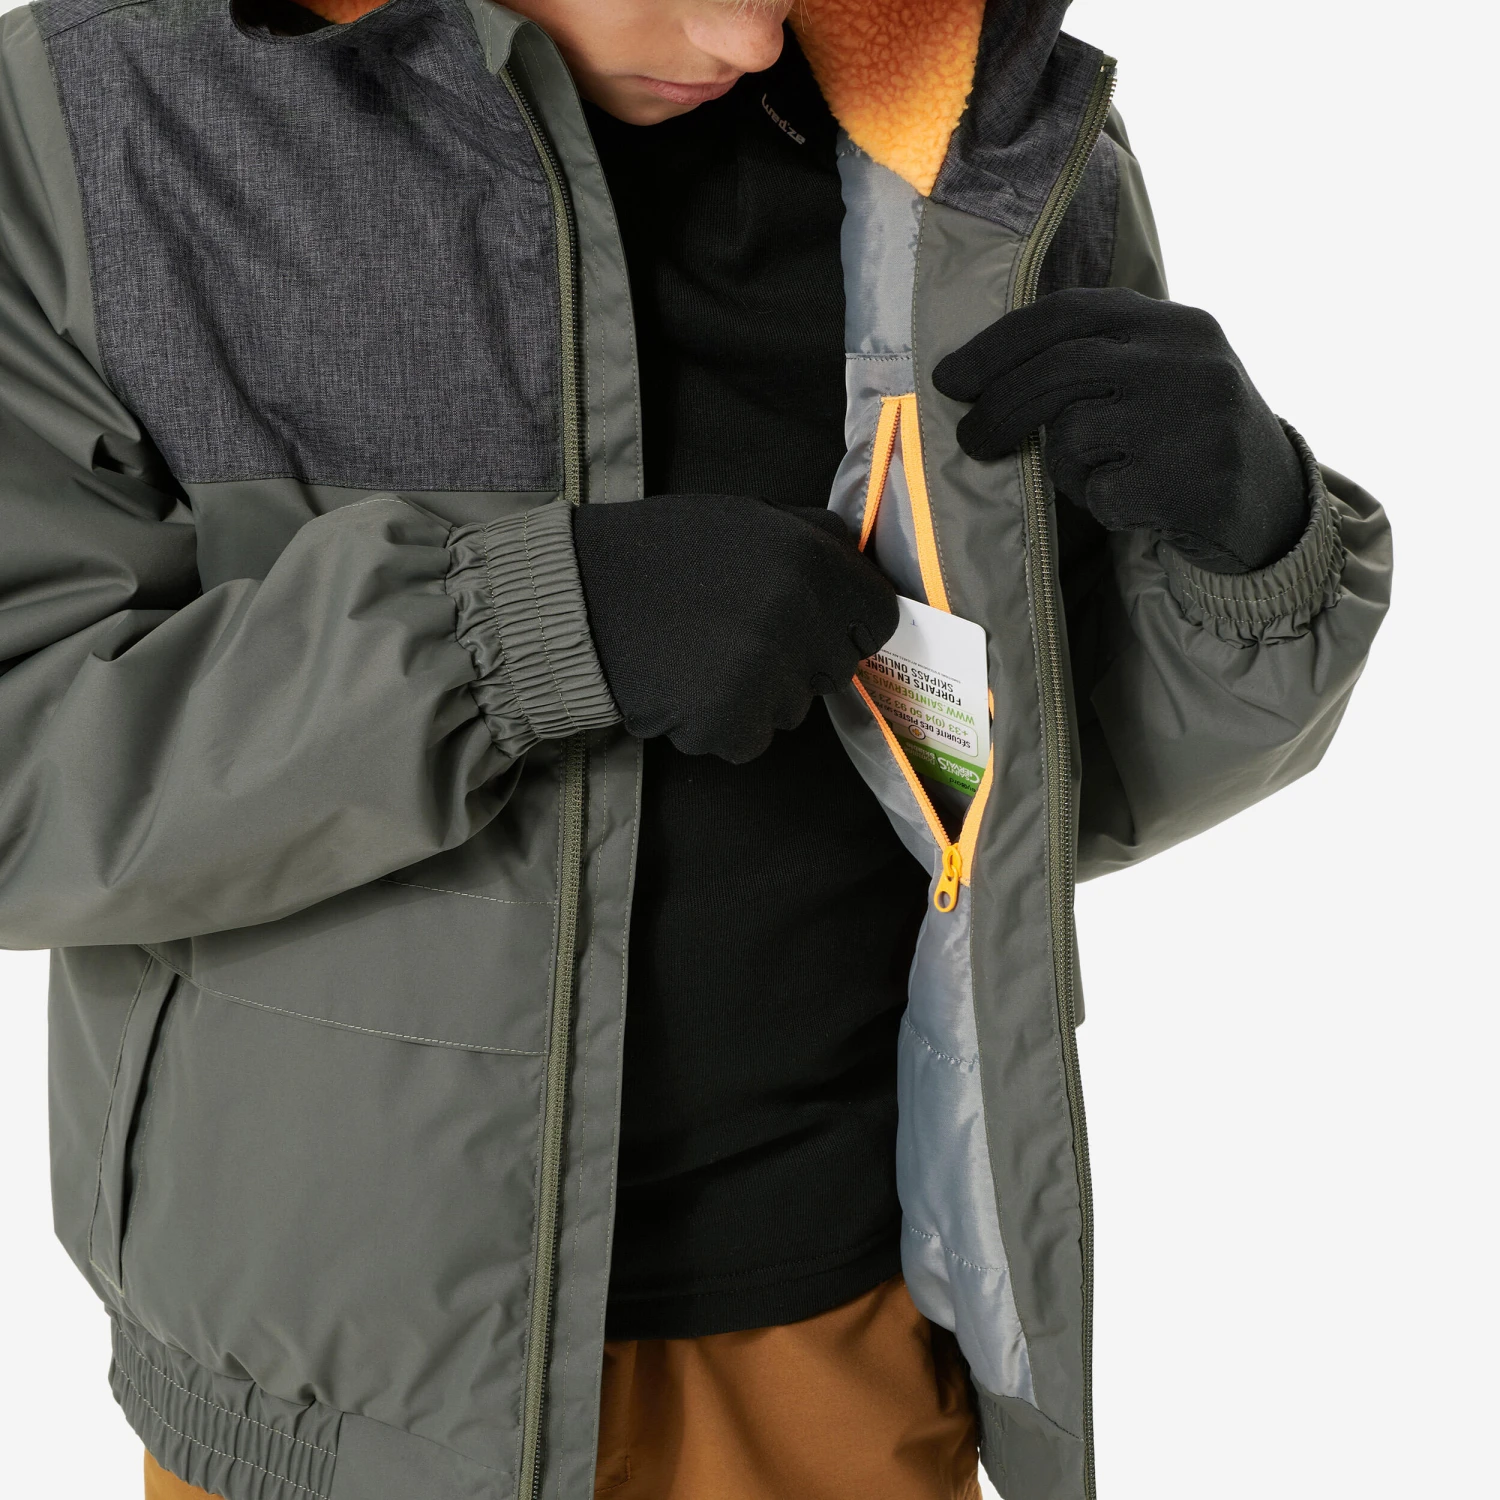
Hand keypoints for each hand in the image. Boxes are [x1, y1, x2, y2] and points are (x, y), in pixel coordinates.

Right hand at [573, 494, 897, 762]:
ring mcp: (765, 673)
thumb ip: (814, 538)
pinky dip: (720, 726)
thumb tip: (862, 565)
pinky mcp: (728, 722)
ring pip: (793, 708)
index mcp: (810, 559)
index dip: (844, 623)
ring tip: (702, 656)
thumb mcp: (747, 516)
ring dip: (758, 695)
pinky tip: (685, 689)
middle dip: (800, 661)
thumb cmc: (660, 554)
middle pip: (836, 668)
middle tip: (739, 637)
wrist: (575, 599)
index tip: (810, 624)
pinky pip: (750, 740)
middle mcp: (798, 616)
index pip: (877, 619)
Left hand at [932, 288, 1308, 572]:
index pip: (1065, 313)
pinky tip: (1136, 503)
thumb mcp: (1160, 374)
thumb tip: (981, 370)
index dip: (996, 345)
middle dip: (1000, 409)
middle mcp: (1186, 360)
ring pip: (1073, 436)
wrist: (1276, 504)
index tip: (950, 378)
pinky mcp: (1190, 481)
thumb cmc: (1190, 437)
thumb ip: (1095, 356)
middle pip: (1058, 372)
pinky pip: (1100, 493)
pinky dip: (1101, 504)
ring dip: (1066, 467)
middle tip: (972, 440)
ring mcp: (1192, 419)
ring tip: (1100, 474)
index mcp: (1173, 323)